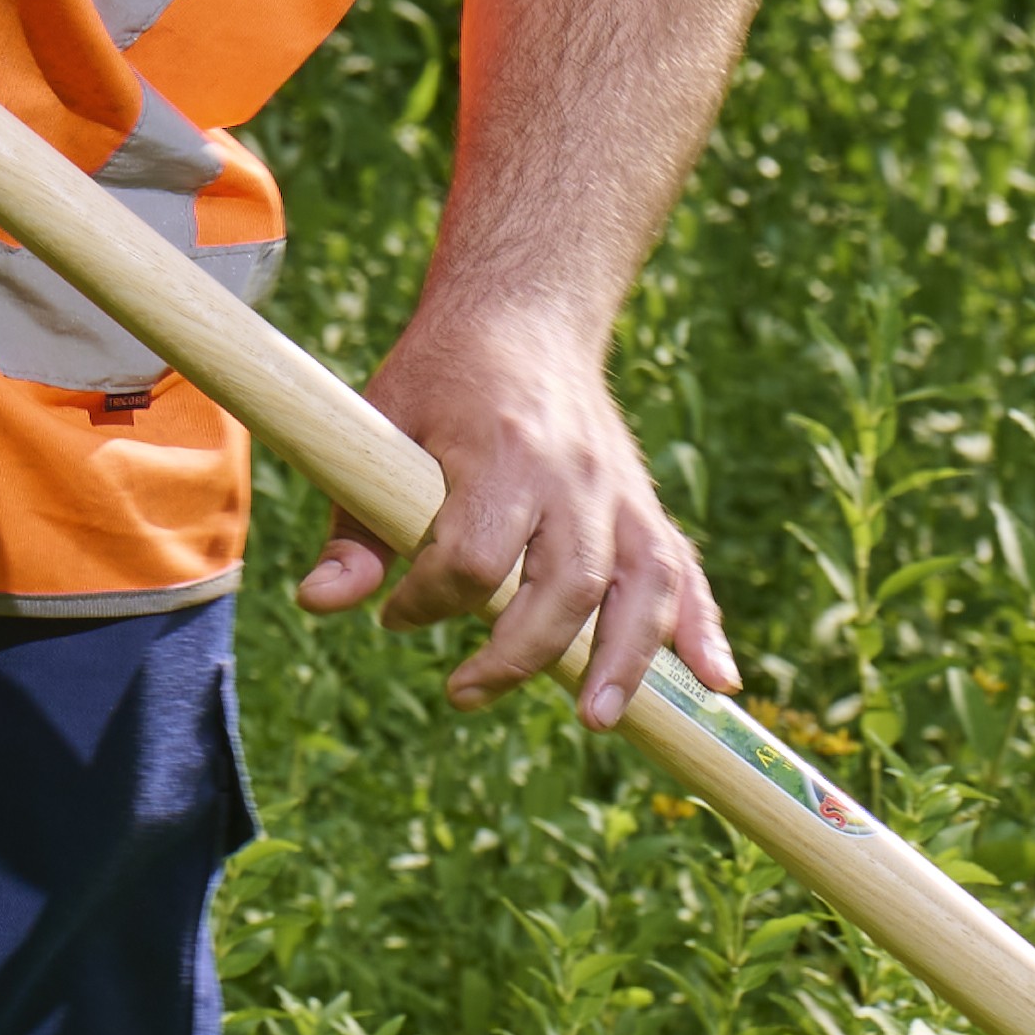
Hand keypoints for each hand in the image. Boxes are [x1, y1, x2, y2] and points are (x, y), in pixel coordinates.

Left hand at [300, 294, 734, 726]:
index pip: (475, 557)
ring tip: (597, 720)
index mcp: (502, 452)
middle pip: (566, 585)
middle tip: (461, 692)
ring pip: (640, 586)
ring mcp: (617, 491)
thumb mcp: (381, 429)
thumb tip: (320, 603)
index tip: (396, 614)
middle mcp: (572, 476)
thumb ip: (354, 524)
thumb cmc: (441, 377)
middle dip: (520, 655)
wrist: (524, 314)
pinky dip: (703, 628)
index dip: (430, 600)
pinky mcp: (641, 504)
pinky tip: (713, 683)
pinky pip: (683, 570)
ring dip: (624, 660)